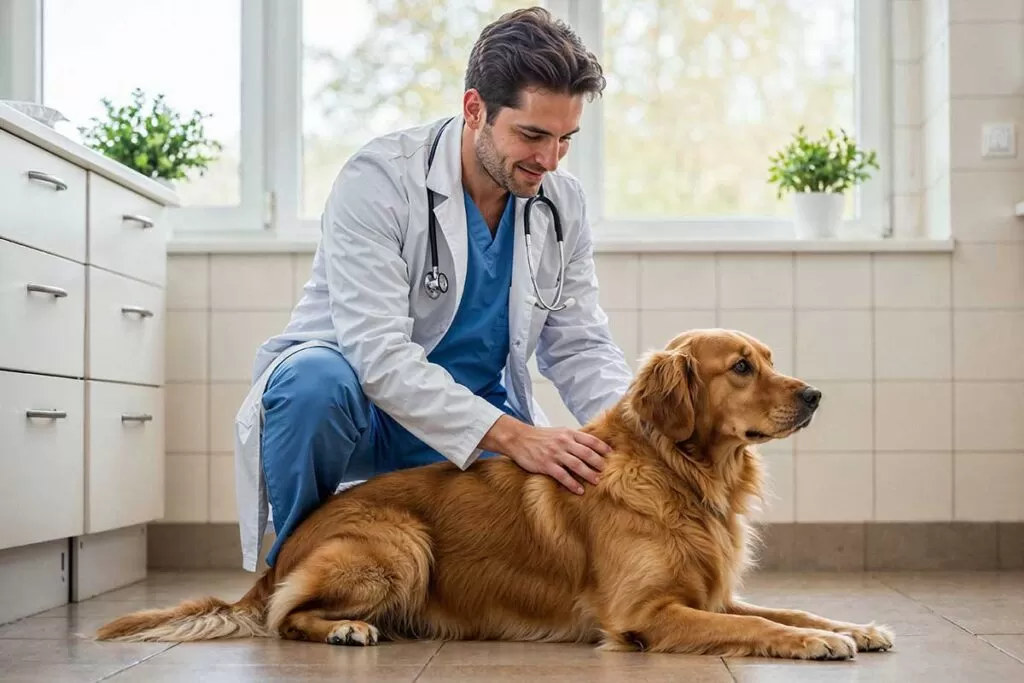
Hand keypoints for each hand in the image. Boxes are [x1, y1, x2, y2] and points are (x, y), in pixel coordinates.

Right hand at [480, 416, 611, 494]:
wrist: (518, 438)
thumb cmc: (539, 436)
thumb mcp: (558, 432)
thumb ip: (573, 438)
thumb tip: (590, 446)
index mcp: (568, 433)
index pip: (590, 440)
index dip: (603, 448)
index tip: (612, 455)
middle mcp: (563, 442)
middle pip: (587, 454)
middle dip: (599, 463)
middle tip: (607, 471)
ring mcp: (555, 454)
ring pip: (577, 465)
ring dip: (589, 474)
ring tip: (597, 481)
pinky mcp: (546, 465)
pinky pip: (562, 476)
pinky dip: (572, 484)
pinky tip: (579, 490)